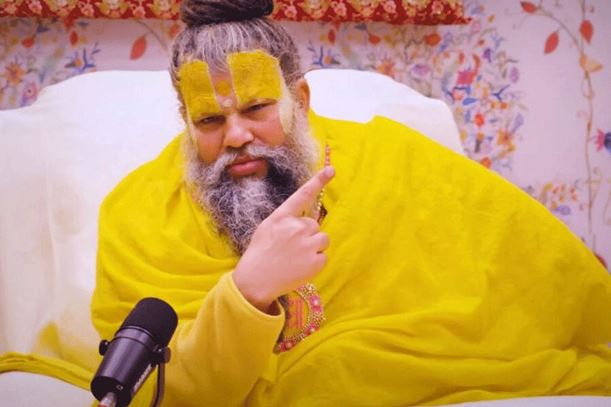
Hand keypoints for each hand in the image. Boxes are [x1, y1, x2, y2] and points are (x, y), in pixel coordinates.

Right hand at [232, 166, 334, 312]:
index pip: (303, 195)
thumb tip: (307, 220)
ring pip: (322, 239)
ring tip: (296, 258)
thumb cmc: (260, 254)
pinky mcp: (315, 261)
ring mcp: (307, 244)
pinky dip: (315, 263)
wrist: (255, 281)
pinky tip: (300, 268)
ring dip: (314, 247)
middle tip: (291, 249)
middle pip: (315, 225)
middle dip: (307, 235)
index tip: (331, 170)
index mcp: (282, 217)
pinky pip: (323, 256)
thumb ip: (287, 221)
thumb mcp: (267, 229)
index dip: (318, 181)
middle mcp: (296, 227)